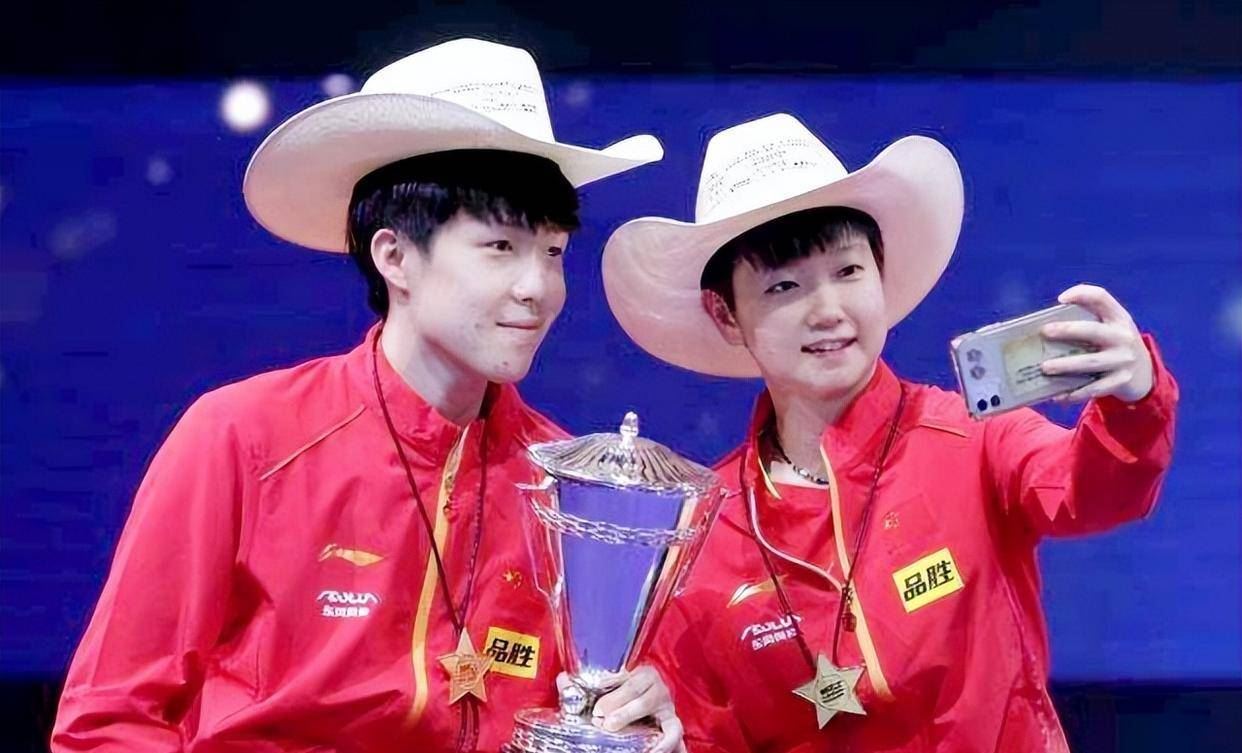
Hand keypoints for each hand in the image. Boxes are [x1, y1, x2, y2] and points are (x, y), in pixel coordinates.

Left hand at [559, 667, 684, 752]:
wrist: (651, 708)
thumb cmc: (622, 698)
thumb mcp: (604, 691)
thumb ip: (582, 687)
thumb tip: (563, 679)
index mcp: (637, 670)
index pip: (621, 672)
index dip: (604, 683)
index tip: (590, 695)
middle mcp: (653, 683)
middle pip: (634, 688)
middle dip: (614, 702)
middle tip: (597, 716)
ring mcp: (665, 703)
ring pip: (650, 704)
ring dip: (629, 714)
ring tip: (611, 727)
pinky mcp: (673, 722)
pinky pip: (673, 730)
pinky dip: (664, 741)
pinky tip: (650, 749)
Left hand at [1039, 284, 1153, 402]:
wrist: (1144, 372)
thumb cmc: (1114, 344)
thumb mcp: (1110, 327)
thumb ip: (1087, 320)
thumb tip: (1040, 327)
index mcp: (1118, 317)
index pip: (1101, 298)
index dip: (1082, 294)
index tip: (1061, 299)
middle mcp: (1123, 336)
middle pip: (1093, 331)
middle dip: (1068, 330)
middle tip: (1045, 332)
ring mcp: (1123, 360)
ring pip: (1091, 362)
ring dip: (1066, 365)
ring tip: (1045, 367)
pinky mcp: (1121, 381)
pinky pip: (1094, 388)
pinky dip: (1075, 393)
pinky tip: (1057, 396)